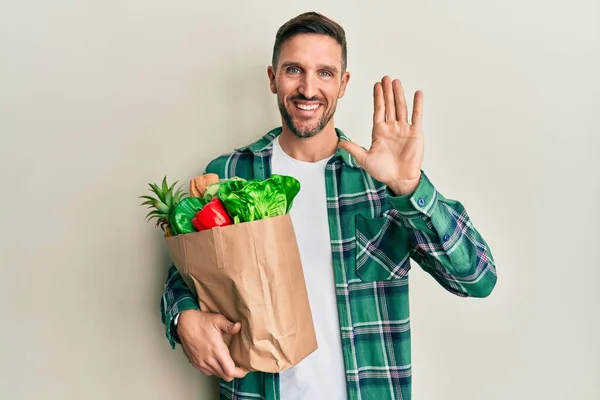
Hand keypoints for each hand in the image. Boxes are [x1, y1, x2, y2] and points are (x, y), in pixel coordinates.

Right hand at [177, 310, 247, 381]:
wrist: (184, 323)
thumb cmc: (201, 321)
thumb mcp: (218, 319)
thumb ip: (229, 325)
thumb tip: (239, 327)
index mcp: (217, 350)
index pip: (230, 370)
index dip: (240, 373)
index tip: (244, 369)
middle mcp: (209, 359)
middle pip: (225, 376)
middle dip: (234, 373)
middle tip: (238, 366)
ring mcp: (201, 362)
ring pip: (216, 375)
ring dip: (223, 371)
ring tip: (228, 363)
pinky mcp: (195, 363)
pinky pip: (207, 372)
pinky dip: (214, 370)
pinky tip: (216, 361)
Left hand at [338, 76, 423, 194]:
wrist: (399, 179)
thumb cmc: (383, 171)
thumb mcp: (364, 159)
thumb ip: (353, 149)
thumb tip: (339, 143)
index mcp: (379, 131)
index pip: (378, 110)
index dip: (378, 97)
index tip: (377, 85)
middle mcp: (392, 127)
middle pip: (389, 105)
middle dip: (387, 91)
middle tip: (386, 78)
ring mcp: (404, 129)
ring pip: (401, 107)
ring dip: (399, 94)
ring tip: (397, 81)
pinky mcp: (415, 133)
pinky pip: (416, 115)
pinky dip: (417, 104)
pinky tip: (417, 93)